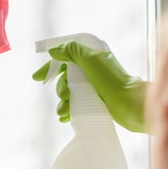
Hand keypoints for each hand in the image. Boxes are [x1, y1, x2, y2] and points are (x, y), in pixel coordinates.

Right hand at [33, 41, 147, 133]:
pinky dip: (69, 111)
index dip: (50, 67)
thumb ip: (72, 51)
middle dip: (60, 87)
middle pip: (66, 78)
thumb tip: (55, 51)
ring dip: (63, 102)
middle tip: (63, 95)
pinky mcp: (97, 102)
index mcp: (91, 58)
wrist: (130, 104)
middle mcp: (92, 71)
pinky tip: (65, 118)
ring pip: (71, 93)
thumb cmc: (111, 80)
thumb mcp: (90, 59)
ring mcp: (95, 87)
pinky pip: (77, 105)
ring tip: (64, 111)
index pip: (65, 58)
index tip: (37, 78)